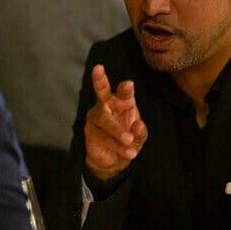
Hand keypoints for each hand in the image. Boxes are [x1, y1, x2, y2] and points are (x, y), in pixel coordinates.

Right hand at [84, 65, 147, 179]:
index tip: (129, 84)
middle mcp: (107, 105)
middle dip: (99, 80)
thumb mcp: (139, 137)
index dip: (125, 88)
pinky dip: (117, 145)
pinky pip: (104, 137)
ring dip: (118, 132)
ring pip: (106, 121)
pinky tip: (128, 152)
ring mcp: (96, 117)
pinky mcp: (90, 130)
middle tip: (98, 68)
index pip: (124, 92)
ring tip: (129, 141)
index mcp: (122, 102)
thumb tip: (137, 125)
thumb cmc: (127, 141)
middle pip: (102, 91)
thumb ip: (140, 132)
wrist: (113, 160)